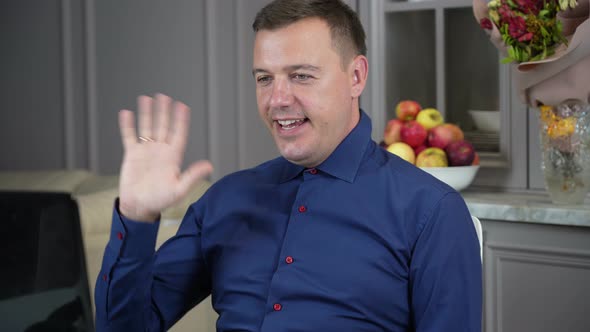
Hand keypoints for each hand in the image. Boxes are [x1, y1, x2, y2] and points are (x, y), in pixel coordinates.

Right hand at [117, 94, 212, 221]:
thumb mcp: (179, 189)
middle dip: (164, 111)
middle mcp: (160, 151)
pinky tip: (127, 113)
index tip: (183, 107)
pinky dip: (128, 126)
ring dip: (147, 114)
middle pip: (163, 126)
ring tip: (147, 99)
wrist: (139, 206)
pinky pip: (129, 137)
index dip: (181, 121)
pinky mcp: (132, 155)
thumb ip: (192, 176)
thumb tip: (209, 165)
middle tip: (164, 96)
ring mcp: (146, 151)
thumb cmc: (160, 200)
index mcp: (173, 157)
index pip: (179, 134)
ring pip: (147, 127)